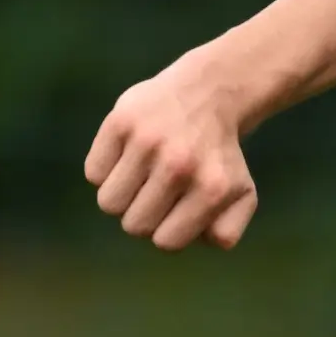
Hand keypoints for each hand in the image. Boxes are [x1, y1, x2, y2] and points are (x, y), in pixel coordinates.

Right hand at [85, 59, 258, 249]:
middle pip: (133, 225)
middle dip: (142, 216)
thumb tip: (197, 240)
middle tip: (157, 193)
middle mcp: (180, 165)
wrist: (208, 94)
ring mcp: (148, 141)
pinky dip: (106, 170)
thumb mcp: (241, 194)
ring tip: (141, 177)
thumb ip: (226, 230)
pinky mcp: (121, 121)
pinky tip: (128, 155)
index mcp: (212, 189)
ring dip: (122, 196)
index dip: (165, 232)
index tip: (174, 213)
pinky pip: (95, 173)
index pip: (165, 242)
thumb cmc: (218, 156)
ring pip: (109, 202)